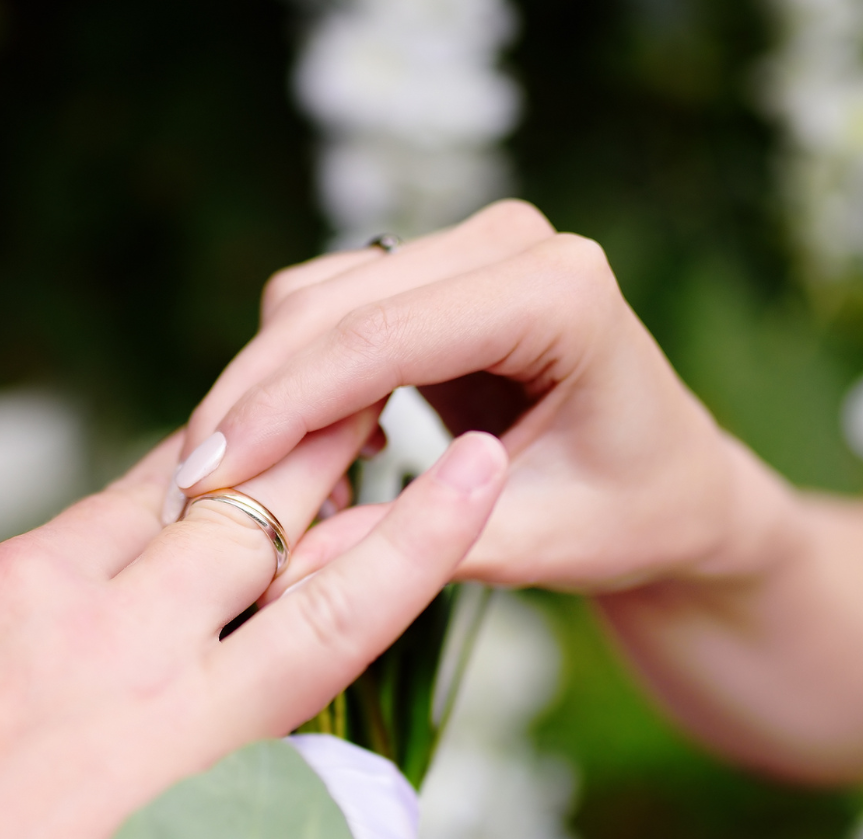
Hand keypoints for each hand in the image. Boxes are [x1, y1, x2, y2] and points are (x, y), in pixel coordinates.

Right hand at [0, 415, 508, 838]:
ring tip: (428, 408)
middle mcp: (25, 592)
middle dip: (272, 454)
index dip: (151, 515)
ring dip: (345, 464)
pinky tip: (474, 487)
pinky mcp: (193, 721)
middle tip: (356, 407)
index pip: (67, 532)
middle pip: (176, 499)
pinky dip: (413, 543)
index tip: (205, 498)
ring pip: (259, 527)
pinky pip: (330, 614)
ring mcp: (114, 648)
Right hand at [176, 200, 797, 594]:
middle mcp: (514, 242)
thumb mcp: (538, 545)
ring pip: (313, 300)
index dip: (284, 407)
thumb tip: (289, 572)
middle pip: (332, 307)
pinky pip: (324, 311)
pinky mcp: (433, 271)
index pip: (382, 340)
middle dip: (253, 398)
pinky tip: (288, 460)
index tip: (209, 478)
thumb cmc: (632, 517)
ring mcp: (470, 245)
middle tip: (189, 493)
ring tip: (233, 489)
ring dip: (261, 389)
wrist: (673, 487)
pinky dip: (288, 380)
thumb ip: (419, 548)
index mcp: (562, 292)